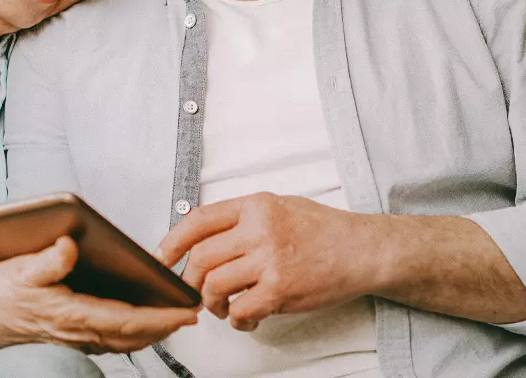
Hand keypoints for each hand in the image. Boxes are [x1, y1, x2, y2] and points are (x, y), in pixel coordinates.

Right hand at [0, 236, 197, 354]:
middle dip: (165, 326)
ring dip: (150, 331)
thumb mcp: (19, 268)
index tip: (187, 310)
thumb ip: (48, 259)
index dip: (162, 317)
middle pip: (133, 335)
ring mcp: (72, 337)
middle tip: (192, 312)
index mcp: (71, 314)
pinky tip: (134, 322)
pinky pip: (108, 340)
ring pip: (123, 340)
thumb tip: (71, 245)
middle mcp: (76, 331)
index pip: (128, 319)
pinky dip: (129, 333)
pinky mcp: (66, 335)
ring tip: (171, 316)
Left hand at [155, 193, 382, 331]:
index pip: (198, 220)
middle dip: (190, 279)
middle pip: (200, 257)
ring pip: (215, 285)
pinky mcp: (282, 290)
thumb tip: (201, 235)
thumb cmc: (322, 229)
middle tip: (195, 290)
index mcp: (253, 206)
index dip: (172, 241)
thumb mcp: (278, 206)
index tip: (161, 257)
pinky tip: (246, 318)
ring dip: (211, 303)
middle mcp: (258, 230)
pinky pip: (242, 310)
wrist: (364, 250)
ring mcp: (270, 261)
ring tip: (222, 307)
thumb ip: (241, 218)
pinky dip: (237, 319)